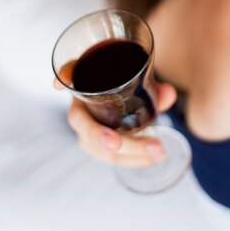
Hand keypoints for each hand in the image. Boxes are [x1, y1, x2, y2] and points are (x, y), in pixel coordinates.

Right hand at [53, 69, 176, 165]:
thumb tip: (169, 94)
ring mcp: (87, 128)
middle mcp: (80, 105)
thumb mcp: (140, 79)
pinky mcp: (97, 144)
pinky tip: (151, 159)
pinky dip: (131, 159)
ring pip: (96, 146)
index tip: (60, 83)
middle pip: (82, 122)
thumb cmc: (127, 81)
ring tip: (156, 152)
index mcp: (86, 80)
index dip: (65, 75)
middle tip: (117, 143)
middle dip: (98, 135)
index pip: (70, 71)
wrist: (123, 92)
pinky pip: (109, 156)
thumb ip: (153, 85)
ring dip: (126, 153)